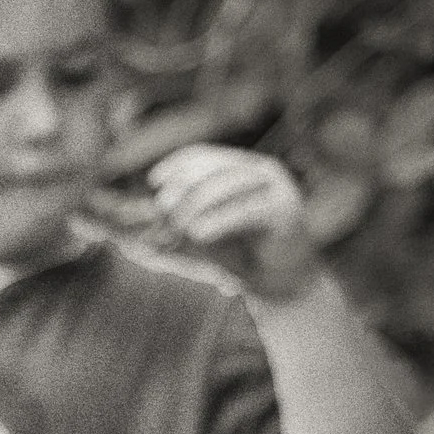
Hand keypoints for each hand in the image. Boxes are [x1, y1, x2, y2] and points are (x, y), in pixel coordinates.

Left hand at [144, 144, 321, 303]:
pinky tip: (198, 234)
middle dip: (183, 187)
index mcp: (242, 167)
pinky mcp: (285, 209)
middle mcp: (261, 170)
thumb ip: (180, 219)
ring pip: (227, 184)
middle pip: (212, 167)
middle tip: (165, 212)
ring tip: (181, 227)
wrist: (279, 279)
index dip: (176, 164)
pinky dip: (218, 220)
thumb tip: (148, 215)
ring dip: (196, 205)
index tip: (154, 181)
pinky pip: (245, 209)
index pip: (204, 154)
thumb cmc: (239, 253)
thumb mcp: (203, 231)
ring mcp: (276, 186)